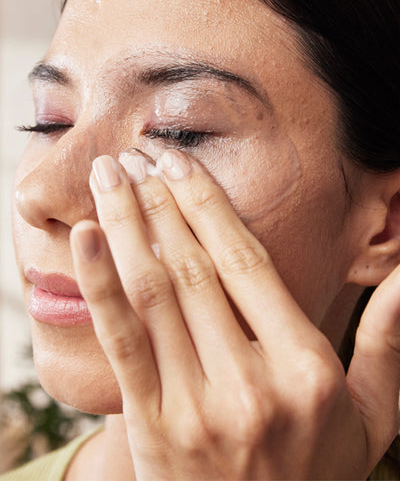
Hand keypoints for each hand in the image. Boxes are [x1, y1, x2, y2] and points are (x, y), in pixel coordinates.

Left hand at [70, 150, 399, 479]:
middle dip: (158, 202)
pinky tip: (84, 237)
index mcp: (307, 367)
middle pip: (195, 266)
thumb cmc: (317, 471)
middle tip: (131, 156)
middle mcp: (253, 383)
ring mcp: (199, 407)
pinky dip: (99, 285)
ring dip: (126, 224)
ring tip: (106, 177)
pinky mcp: (154, 428)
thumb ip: (389, 339)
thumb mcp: (371, 412)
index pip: (247, 261)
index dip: (207, 203)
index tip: (177, 162)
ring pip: (155, 292)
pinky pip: (123, 343)